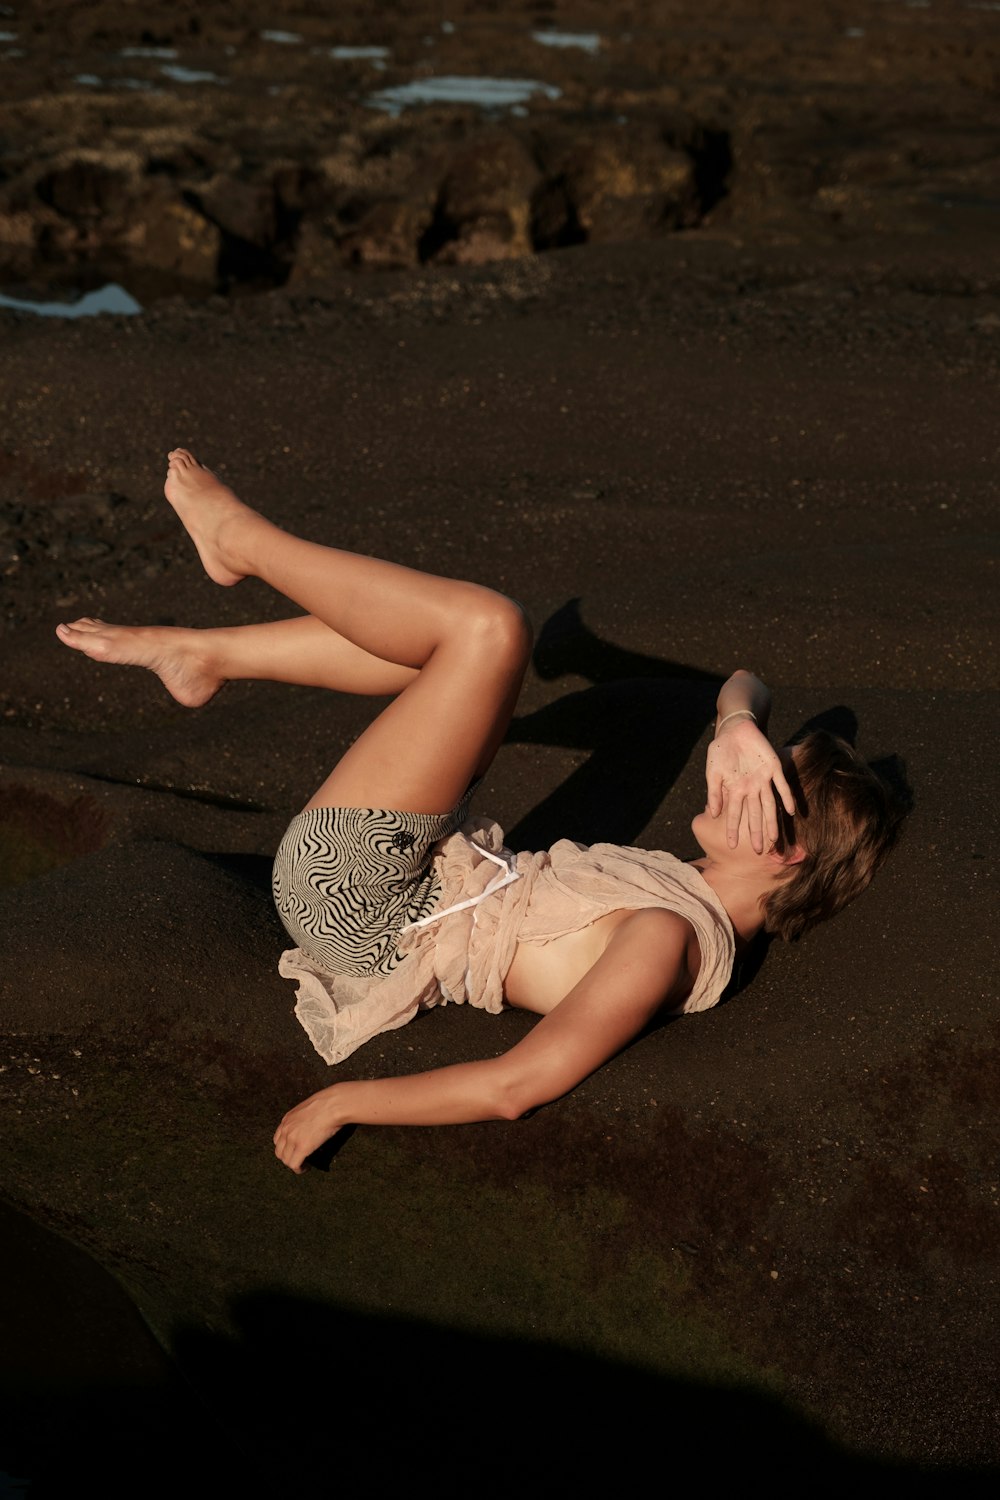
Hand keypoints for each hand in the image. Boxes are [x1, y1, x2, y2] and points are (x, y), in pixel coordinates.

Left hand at [273, 1086, 343, 1173]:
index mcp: (287, 1119)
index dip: (285, 1148)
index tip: (294, 1150)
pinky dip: (299, 1169)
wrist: (334, 1105)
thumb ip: (303, 1118)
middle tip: (299, 1159)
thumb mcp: (308, 1108)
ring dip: (293, 1164)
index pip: (278, 1139)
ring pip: (285, 1160)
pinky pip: (294, 1164)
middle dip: (288, 1157)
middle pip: (279, 1151)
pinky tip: (306, 1168)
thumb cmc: (328, 1104)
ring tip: (304, 1165)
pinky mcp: (302, 1147)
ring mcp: (293, 1138)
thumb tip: (310, 1125)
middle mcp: (286, 1129)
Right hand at [705, 716, 795, 852]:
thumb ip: (713, 792)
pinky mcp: (774, 768)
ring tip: (774, 839)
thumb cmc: (721, 751)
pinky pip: (781, 785)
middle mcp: (751, 789)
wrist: (735, 730)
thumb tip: (712, 814)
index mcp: (735, 790)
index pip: (734, 814)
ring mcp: (763, 780)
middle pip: (755, 814)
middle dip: (756, 832)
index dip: (733, 830)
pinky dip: (786, 798)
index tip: (731, 847)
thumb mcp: (712, 771)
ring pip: (769, 805)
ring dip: (772, 821)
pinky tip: (791, 811)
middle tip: (758, 851)